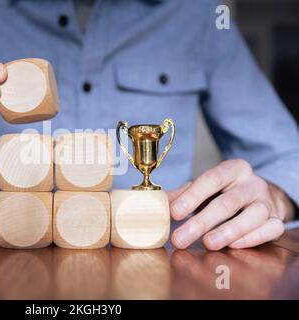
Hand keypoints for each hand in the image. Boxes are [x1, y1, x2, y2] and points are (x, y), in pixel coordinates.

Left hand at [169, 159, 293, 249]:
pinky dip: (252, 238)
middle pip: (227, 203)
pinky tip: (233, 245)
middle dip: (201, 222)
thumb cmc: (224, 192)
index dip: (191, 196)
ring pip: (252, 216)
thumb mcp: (204, 187)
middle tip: (180, 238)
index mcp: (232, 169)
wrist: (258, 195)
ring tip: (208, 243)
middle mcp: (251, 183)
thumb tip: (155, 205)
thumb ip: (182, 195)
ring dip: (228, 232)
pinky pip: (270, 229)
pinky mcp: (277, 219)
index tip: (173, 212)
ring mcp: (266, 201)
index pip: (211, 180)